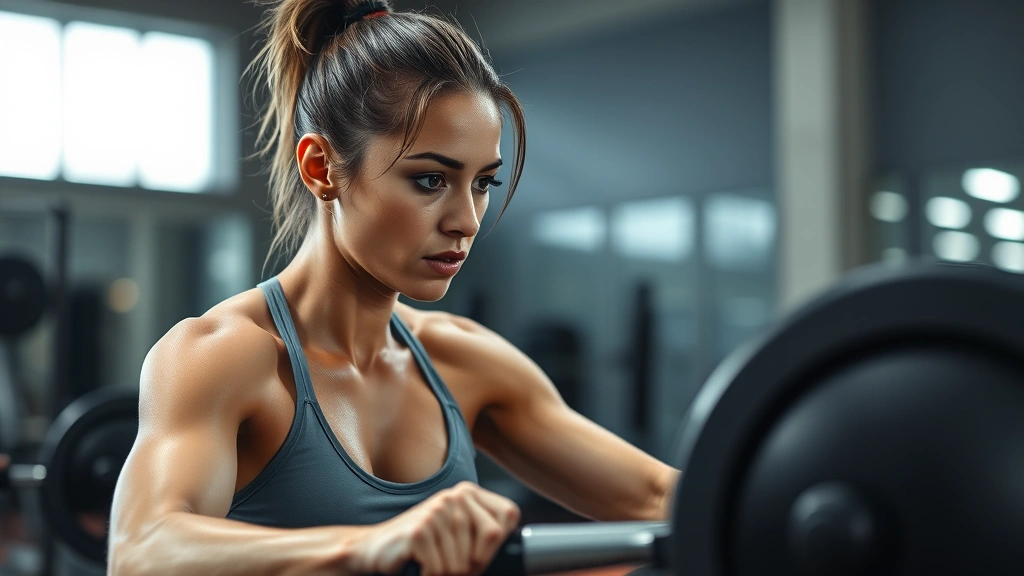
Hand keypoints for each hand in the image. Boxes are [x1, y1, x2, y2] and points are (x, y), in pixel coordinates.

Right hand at [345, 482, 519, 575]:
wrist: (372, 550)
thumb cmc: (421, 549)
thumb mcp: (457, 536)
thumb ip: (486, 537)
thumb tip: (524, 555)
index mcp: (468, 492)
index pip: (508, 516)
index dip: (496, 544)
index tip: (477, 554)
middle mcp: (454, 495)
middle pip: (490, 541)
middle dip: (472, 564)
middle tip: (448, 564)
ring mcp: (436, 510)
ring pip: (464, 562)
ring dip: (446, 573)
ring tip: (430, 562)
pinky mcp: (419, 531)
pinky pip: (441, 569)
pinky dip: (429, 575)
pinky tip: (418, 565)